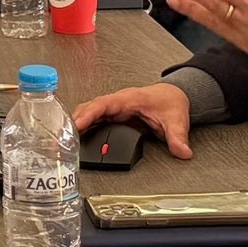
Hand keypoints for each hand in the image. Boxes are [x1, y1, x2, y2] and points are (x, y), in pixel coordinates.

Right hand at [73, 83, 192, 159]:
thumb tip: (182, 151)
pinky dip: (85, 125)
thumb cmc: (171, 101)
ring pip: (90, 111)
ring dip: (78, 122)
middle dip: (77, 120)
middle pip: (91, 107)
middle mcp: (119, 102)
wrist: (175, 95)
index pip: (103, 104)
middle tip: (64, 135)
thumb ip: (178, 137)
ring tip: (66, 137)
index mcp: (129, 99)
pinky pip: (95, 117)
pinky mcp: (115, 114)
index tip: (78, 124)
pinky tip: (78, 136)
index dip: (89, 114)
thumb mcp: (176, 120)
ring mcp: (115, 107)